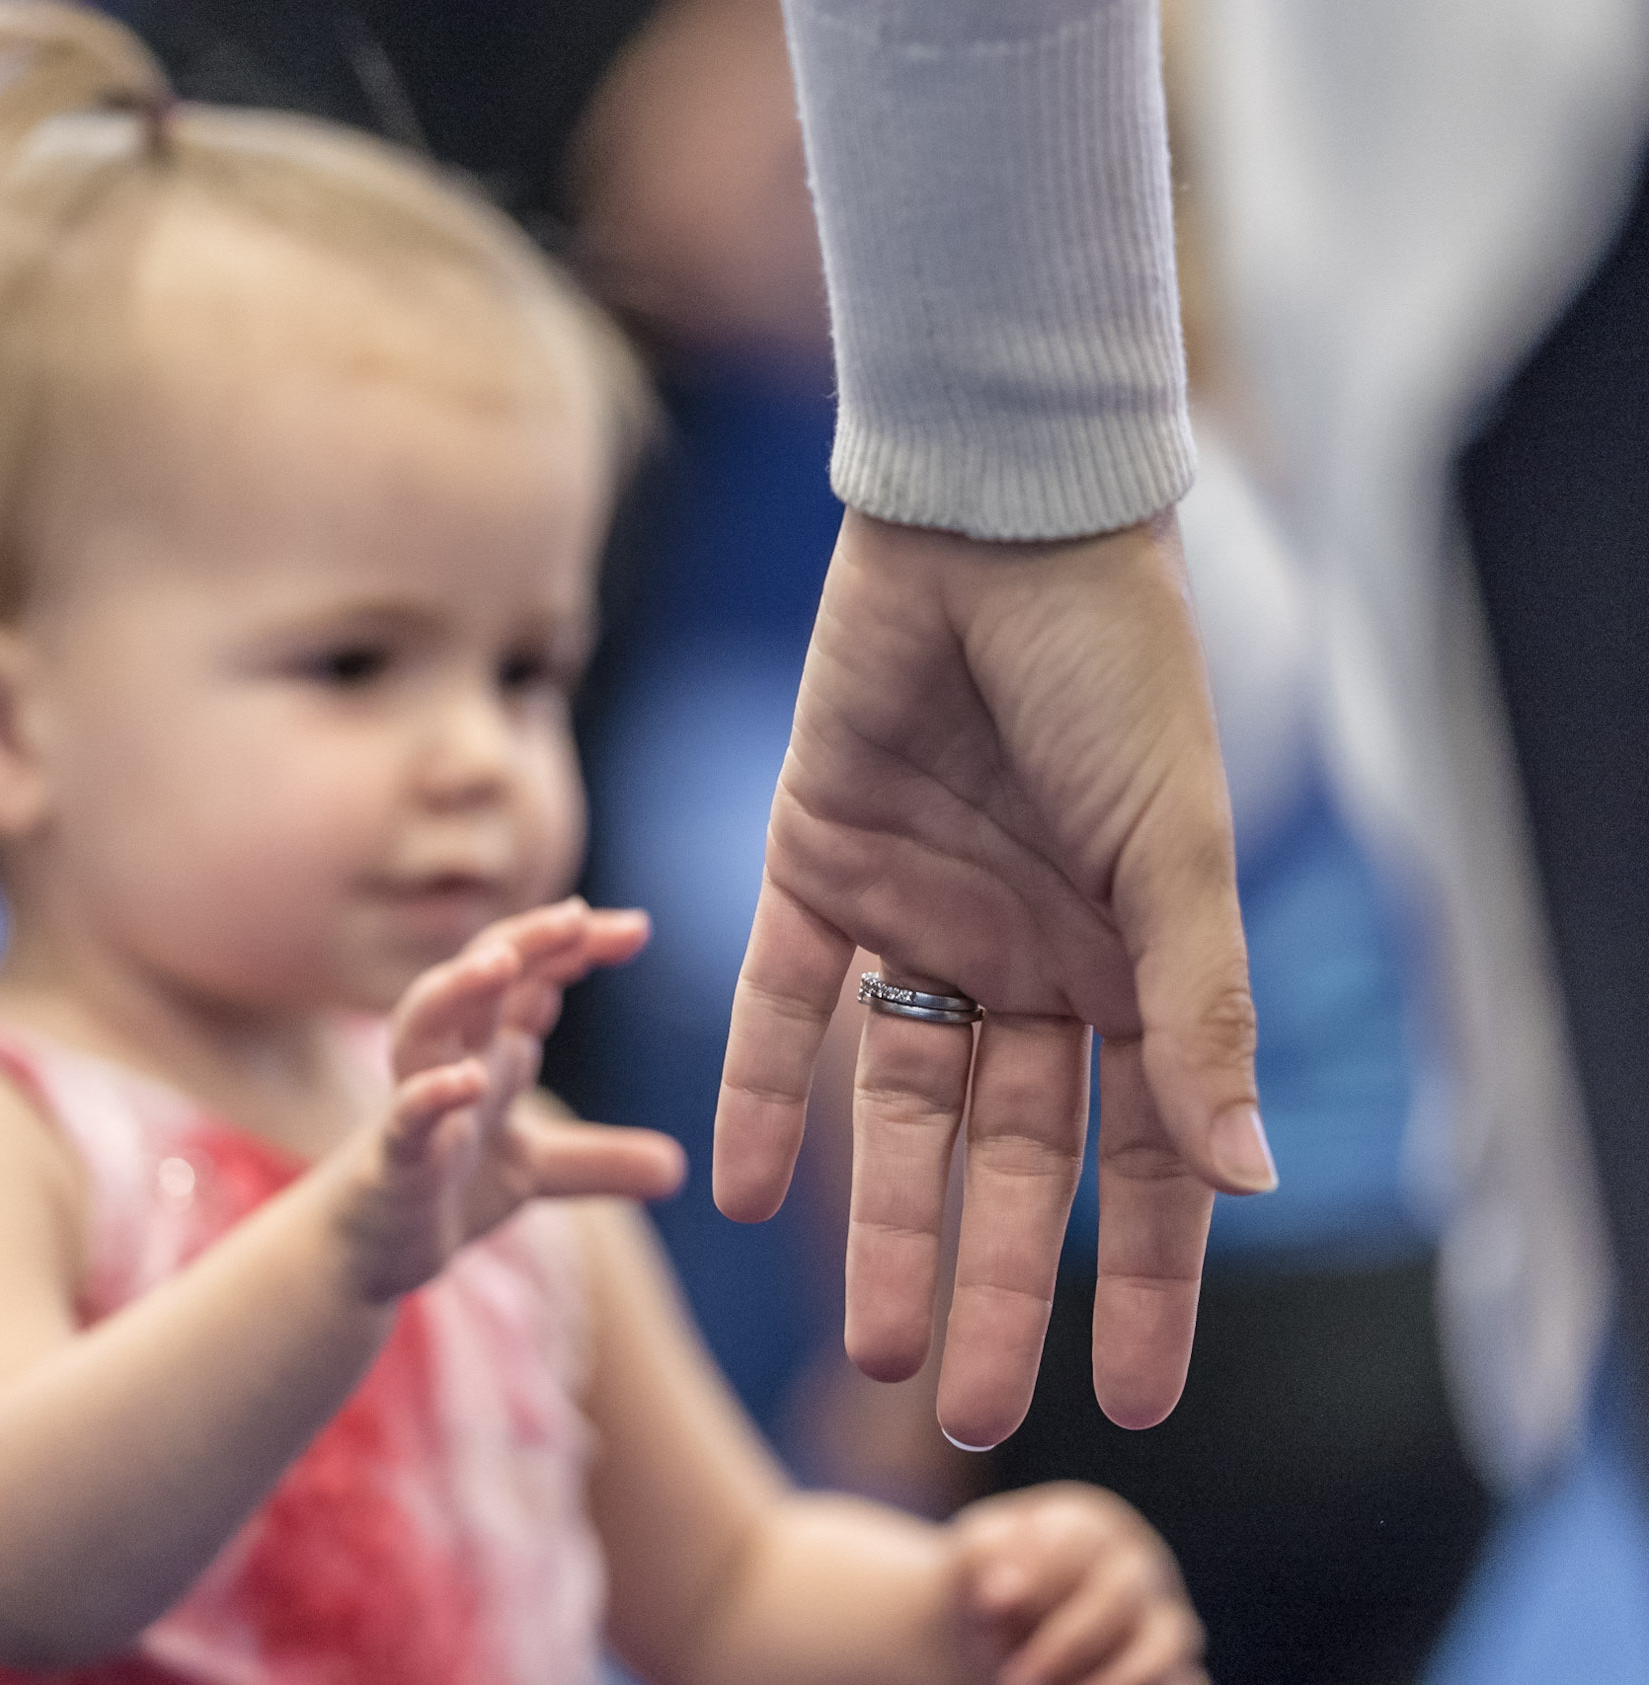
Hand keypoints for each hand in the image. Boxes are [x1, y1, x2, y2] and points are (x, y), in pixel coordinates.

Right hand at [336, 898, 685, 1302]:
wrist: (369, 1251)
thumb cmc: (445, 1190)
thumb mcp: (537, 1172)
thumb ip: (602, 1161)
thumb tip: (678, 1169)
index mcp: (486, 1049)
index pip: (530, 974)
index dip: (574, 946)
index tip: (635, 928)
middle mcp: (450, 1059)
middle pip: (479, 975)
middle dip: (524, 939)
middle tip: (577, 915)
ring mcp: (415, 1101)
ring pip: (422, 1023)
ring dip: (459, 987)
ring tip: (503, 962)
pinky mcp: (393, 1158)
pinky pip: (405, 1116)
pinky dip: (432, 1095)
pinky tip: (467, 1083)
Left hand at [715, 510, 1270, 1446]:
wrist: (992, 520)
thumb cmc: (1114, 673)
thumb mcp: (1174, 852)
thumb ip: (1195, 1009)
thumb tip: (1247, 1181)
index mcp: (1131, 964)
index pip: (1142, 1159)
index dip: (1140, 1280)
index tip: (1130, 1403)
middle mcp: (1026, 960)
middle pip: (1011, 1158)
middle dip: (998, 1282)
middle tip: (973, 1414)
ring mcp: (920, 922)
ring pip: (896, 1106)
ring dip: (882, 1224)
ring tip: (870, 1347)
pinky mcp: (812, 870)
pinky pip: (782, 1008)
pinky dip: (764, 1095)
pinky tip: (745, 1195)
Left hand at [950, 1485, 1205, 1684]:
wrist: (1000, 1627)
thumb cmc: (988, 1583)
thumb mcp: (973, 1559)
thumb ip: (982, 1562)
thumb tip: (1002, 1594)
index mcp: (1089, 1526)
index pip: (1079, 1540)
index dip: (1038, 1574)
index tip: (988, 1608)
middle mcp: (1137, 1568)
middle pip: (1123, 1594)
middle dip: (1068, 1642)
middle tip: (1013, 1677)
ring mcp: (1165, 1619)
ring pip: (1171, 1645)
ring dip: (1118, 1677)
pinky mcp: (1177, 1669)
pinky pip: (1187, 1683)